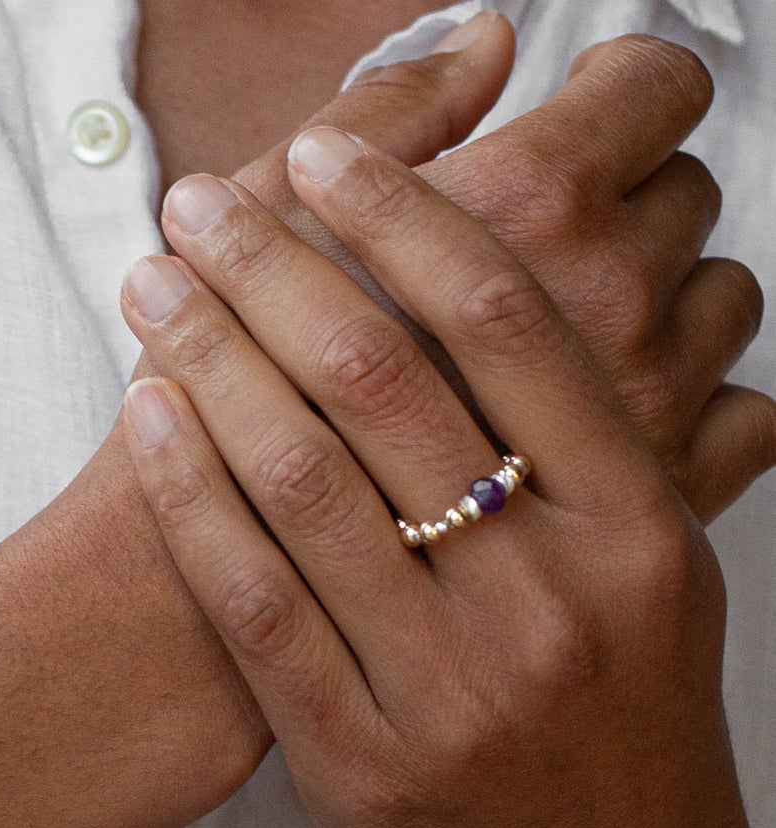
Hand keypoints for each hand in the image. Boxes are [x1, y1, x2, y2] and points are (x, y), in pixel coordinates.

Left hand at [115, 124, 775, 827]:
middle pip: (385, 379)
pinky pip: (257, 602)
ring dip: (209, 357)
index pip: (508, 324)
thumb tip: (510, 309)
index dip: (401, 219)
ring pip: (305, 478)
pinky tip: (144, 418)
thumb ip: (597, 458)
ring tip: (152, 286)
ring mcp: (451, 685)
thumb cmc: (629, 753)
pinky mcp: (361, 763)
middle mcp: (549, 594)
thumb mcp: (655, 592)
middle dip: (272, 266)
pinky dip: (192, 495)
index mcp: (637, 528)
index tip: (322, 157)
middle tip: (199, 204)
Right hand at [209, 17, 770, 522]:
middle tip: (549, 231)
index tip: (588, 116)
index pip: (651, 91)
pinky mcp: (663, 520)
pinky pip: (747, 420)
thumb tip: (483, 42)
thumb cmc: (241, 430)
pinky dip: (708, 402)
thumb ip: (386, 123)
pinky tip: (626, 410)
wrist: (232, 638)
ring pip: (723, 303)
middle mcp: (616, 308)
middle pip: (683, 195)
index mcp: (530, 213)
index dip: (622, 90)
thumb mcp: (287, 234)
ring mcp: (653, 417)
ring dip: (670, 296)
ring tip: (581, 323)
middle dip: (623, 202)